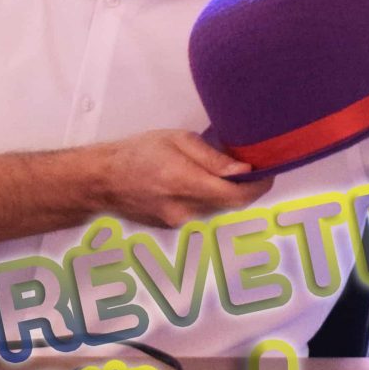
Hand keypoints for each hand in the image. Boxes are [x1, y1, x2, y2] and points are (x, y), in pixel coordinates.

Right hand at [91, 130, 261, 228]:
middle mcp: (183, 209)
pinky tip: (196, 184)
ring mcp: (178, 223)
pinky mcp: (173, 228)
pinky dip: (208, 200)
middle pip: (230, 204)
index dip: (258, 186)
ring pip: (217, 209)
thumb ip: (213, 158)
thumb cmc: (137, 153)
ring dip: (225, 193)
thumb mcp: (177, 140)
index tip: (267, 172)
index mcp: (184, 182)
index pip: (236, 195)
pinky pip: (202, 214)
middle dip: (244, 187)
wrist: (101, 181)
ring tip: (217, 172)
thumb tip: (244, 170)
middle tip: (246, 167)